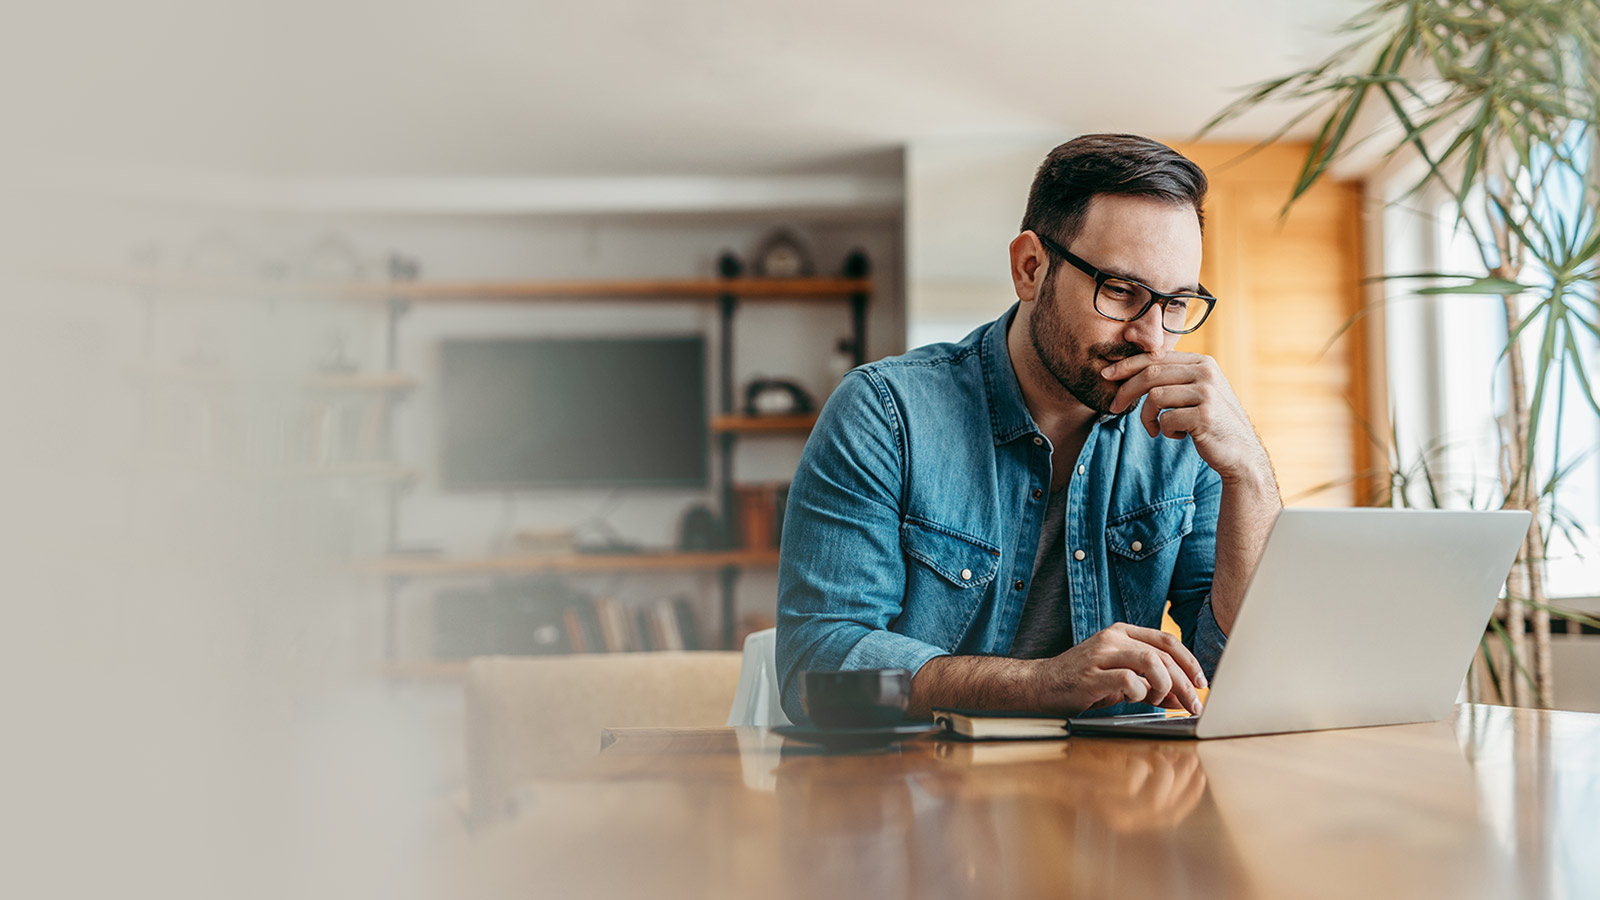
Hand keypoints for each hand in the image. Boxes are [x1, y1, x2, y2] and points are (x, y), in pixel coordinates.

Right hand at [1031, 623, 1206, 714]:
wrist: (1040, 685)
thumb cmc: (1080, 682)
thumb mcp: (1120, 680)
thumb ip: (1150, 686)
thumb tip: (1181, 698)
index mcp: (1121, 633)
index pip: (1167, 640)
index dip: (1190, 662)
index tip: (1200, 683)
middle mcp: (1112, 638)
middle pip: (1163, 654)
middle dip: (1185, 682)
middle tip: (1193, 703)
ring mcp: (1100, 654)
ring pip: (1150, 662)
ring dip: (1165, 684)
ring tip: (1160, 700)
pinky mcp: (1091, 675)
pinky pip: (1129, 680)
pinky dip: (1140, 693)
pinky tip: (1135, 699)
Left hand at [1100, 351, 1268, 483]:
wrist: (1241, 452)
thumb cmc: (1211, 422)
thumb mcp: (1197, 392)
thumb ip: (1174, 377)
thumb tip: (1132, 370)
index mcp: (1202, 362)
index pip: (1156, 357)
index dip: (1127, 365)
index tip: (1107, 375)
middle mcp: (1206, 373)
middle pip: (1151, 374)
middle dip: (1126, 390)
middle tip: (1114, 406)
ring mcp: (1207, 393)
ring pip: (1155, 397)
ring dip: (1147, 417)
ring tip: (1156, 429)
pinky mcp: (1204, 416)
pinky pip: (1166, 420)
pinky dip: (1165, 431)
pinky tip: (1178, 436)